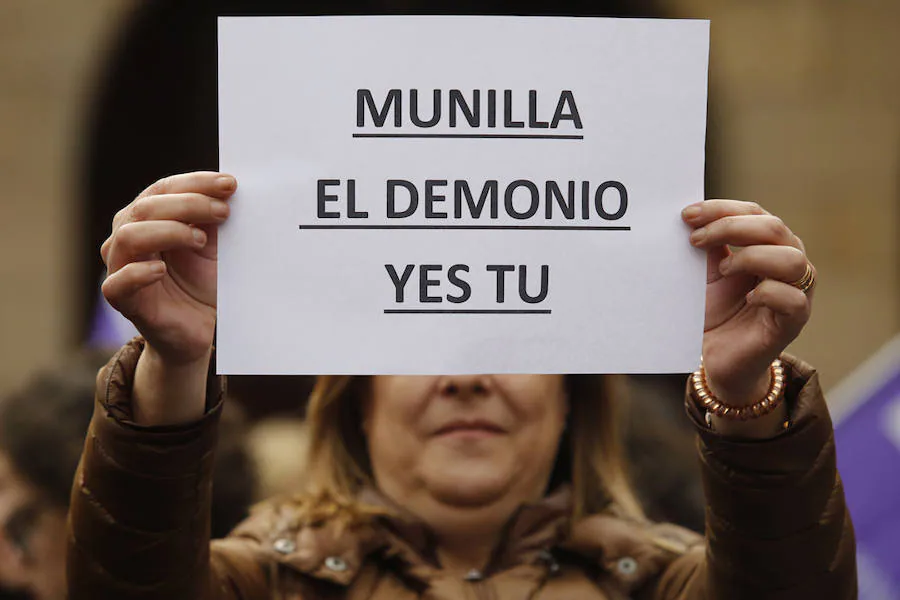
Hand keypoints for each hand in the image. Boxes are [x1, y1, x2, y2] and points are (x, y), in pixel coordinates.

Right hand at [101, 172, 236, 365]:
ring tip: (199, 240)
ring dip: (168, 231)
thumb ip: (214, 218)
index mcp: (148, 218)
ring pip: (129, 237)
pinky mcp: (122, 300)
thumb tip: (230, 187)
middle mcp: (128, 237)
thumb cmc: (204, 283)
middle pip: (146, 208)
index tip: (230, 184)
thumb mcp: (214, 245)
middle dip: (189, 204)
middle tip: (223, 211)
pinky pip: (116, 283)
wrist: (202, 328)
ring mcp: (121, 268)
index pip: (164, 189)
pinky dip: (138, 273)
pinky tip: (161, 270)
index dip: (196, 183)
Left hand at [681, 200, 814, 403]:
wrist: (716, 358)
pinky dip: (768, 293)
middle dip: (731, 226)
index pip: (754, 212)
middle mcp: (787, 263)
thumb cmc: (713, 312)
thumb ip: (707, 245)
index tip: (687, 215)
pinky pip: (794, 299)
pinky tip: (747, 298)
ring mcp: (796, 292)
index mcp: (767, 245)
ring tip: (724, 270)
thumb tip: (689, 214)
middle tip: (695, 240)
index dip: (722, 209)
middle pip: (774, 228)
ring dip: (752, 258)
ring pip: (792, 259)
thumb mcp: (706, 273)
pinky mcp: (794, 321)